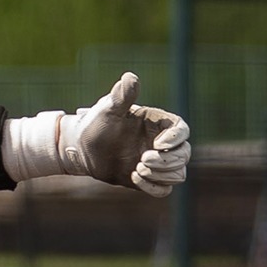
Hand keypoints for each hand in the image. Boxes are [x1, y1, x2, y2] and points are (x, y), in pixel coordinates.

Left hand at [4, 73, 190, 195]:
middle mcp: (162, 144)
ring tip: (137, 168)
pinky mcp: (148, 179)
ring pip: (178, 174)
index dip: (177, 138)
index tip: (159, 144)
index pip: (183, 130)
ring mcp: (157, 163)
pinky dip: (154, 187)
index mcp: (158, 124)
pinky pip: (164, 190)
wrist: (81, 148)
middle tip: (143, 160)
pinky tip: (134, 178)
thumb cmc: (96, 124)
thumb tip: (130, 77)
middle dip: (167, 160)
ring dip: (162, 174)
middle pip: (184, 155)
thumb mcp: (108, 110)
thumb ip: (122, 96)